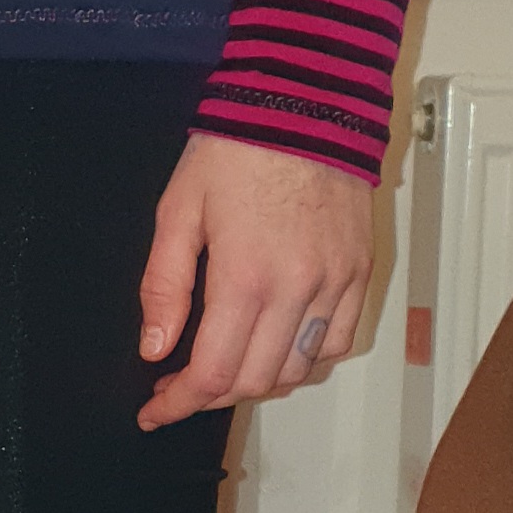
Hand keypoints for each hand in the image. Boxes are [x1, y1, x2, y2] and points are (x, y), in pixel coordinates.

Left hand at [137, 131, 372, 430]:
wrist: (304, 101)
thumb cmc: (236, 148)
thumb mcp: (178, 211)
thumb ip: (164, 287)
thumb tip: (155, 349)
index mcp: (244, 277)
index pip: (212, 373)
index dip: (178, 404)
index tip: (154, 411)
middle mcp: (295, 290)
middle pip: (254, 381)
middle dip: (210, 395)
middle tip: (177, 384)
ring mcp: (334, 284)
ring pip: (298, 369)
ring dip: (257, 381)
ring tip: (225, 364)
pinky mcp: (358, 272)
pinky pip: (337, 342)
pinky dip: (305, 358)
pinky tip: (276, 345)